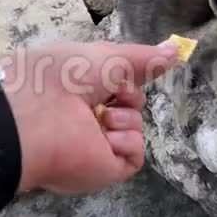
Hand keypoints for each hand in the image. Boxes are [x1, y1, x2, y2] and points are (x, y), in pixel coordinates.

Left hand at [0, 39, 177, 193]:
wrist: (39, 112)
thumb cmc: (67, 74)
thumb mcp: (109, 55)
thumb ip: (144, 57)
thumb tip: (177, 48)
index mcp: (82, 90)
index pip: (118, 86)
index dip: (127, 78)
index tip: (131, 71)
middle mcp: (88, 117)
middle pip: (131, 105)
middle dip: (128, 95)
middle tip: (113, 93)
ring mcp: (96, 144)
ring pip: (135, 127)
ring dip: (124, 117)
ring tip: (102, 117)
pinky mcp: (104, 168)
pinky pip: (135, 156)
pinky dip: (127, 141)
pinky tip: (107, 136)